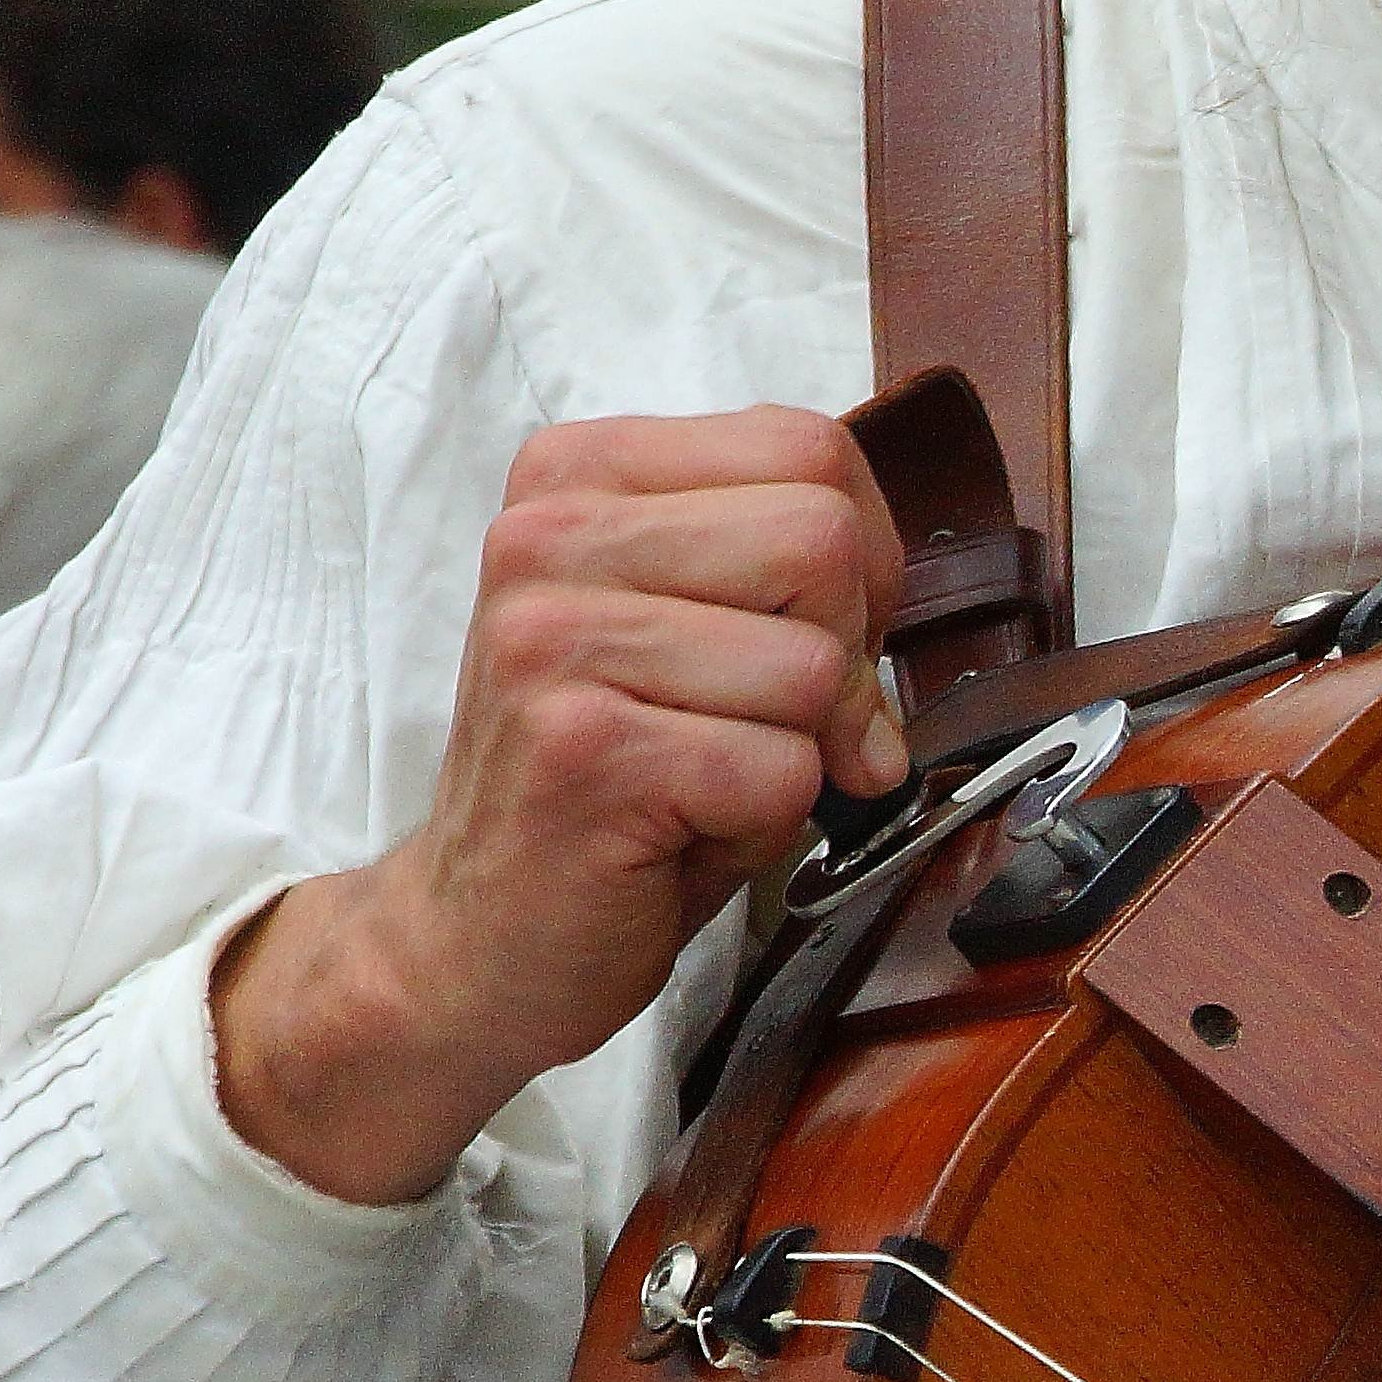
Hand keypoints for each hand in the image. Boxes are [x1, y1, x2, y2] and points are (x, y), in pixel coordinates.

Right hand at [214, 411, 912, 1203]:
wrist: (478, 934)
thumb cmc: (611, 781)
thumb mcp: (692, 632)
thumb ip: (787, 572)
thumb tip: (903, 592)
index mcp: (578, 474)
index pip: (807, 447)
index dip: (862, 558)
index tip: (815, 635)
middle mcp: (548, 537)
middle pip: (824, 540)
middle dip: (845, 654)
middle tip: (776, 723)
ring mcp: (554, 640)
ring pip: (811, 663)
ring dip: (800, 750)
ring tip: (711, 779)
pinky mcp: (584, 749)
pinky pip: (781, 770)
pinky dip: (768, 821)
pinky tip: (686, 829)